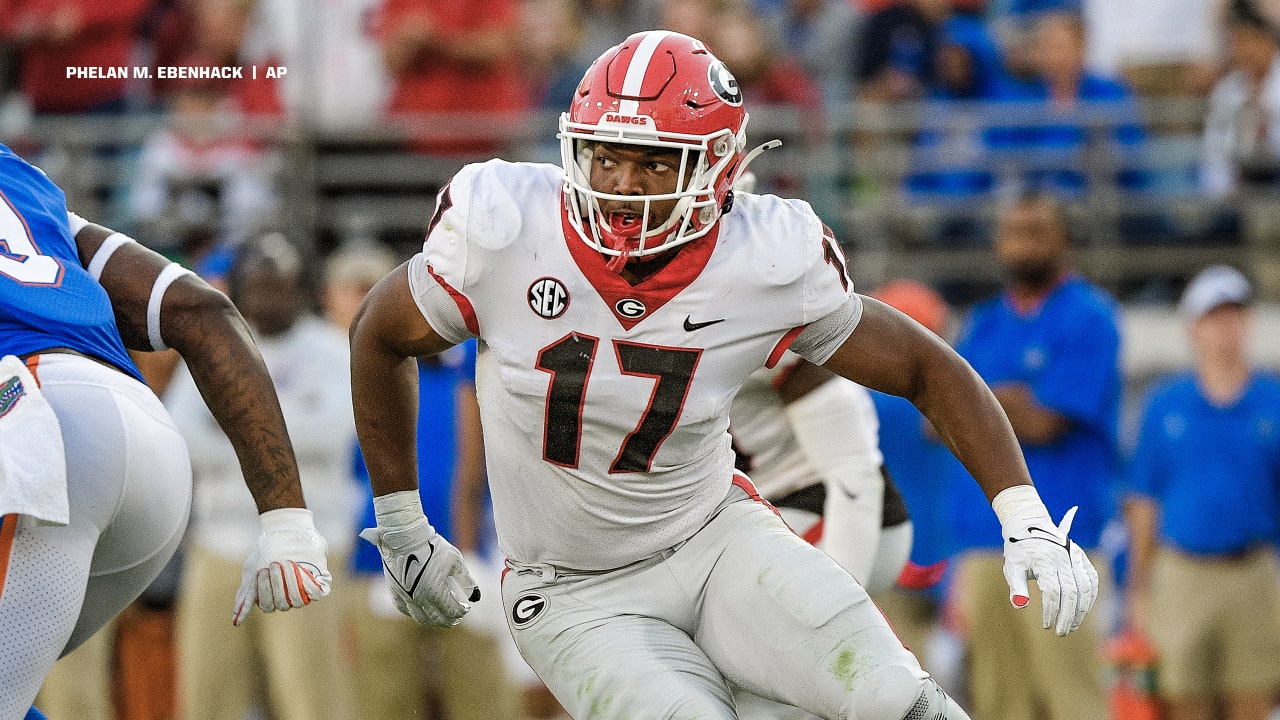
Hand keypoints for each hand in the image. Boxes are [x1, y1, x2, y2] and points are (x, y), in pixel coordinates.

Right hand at [233, 508, 331, 624]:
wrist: (287, 529)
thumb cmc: (267, 550)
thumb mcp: (251, 570)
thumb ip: (244, 596)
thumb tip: (235, 623)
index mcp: (270, 597)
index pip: (267, 606)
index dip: (265, 590)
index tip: (262, 571)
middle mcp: (287, 597)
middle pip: (282, 604)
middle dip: (277, 584)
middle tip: (274, 564)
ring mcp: (303, 591)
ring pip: (298, 601)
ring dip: (291, 581)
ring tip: (287, 563)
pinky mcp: (318, 583)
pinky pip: (315, 593)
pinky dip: (307, 582)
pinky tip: (301, 567)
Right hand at [358, 491, 477, 626]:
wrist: (404, 538)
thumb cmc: (433, 546)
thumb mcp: (455, 560)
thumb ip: (466, 580)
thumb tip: (475, 596)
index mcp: (436, 592)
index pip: (452, 611)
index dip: (461, 611)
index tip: (466, 608)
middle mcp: (420, 599)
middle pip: (437, 619)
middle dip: (449, 620)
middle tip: (456, 617)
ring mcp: (406, 597)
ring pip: (421, 618)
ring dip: (433, 620)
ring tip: (441, 618)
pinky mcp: (396, 593)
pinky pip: (406, 610)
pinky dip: (416, 613)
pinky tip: (422, 611)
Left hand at [1002, 505, 1098, 635]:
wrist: (1029, 525)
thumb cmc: (1019, 550)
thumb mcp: (1012, 566)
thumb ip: (1016, 586)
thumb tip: (1020, 605)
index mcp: (1044, 561)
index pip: (1052, 591)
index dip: (1051, 610)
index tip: (1047, 625)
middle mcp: (1063, 558)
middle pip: (1071, 592)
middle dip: (1068, 616)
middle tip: (1062, 632)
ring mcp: (1075, 557)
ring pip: (1086, 587)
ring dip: (1082, 610)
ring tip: (1073, 625)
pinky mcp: (1081, 557)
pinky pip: (1092, 579)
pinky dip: (1091, 596)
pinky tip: (1084, 610)